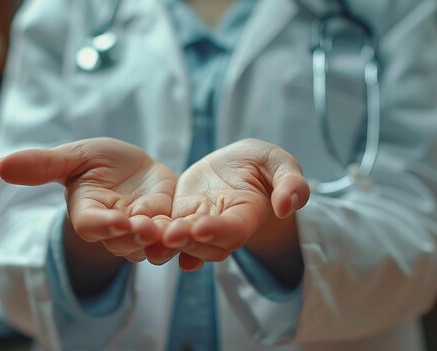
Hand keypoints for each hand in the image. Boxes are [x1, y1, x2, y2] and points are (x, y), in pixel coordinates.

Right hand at [0, 137, 176, 262]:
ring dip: (161, 241)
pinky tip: (194, 229)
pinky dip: (182, 236)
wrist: (132, 167)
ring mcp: (141, 230)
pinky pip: (174, 237)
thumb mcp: (75, 156)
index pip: (92, 226)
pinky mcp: (166, 224)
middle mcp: (114, 229)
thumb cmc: (98, 162)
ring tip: (171, 231)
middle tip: (145, 227)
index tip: (114, 221)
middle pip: (123, 242)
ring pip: (150, 245)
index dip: (102, 226)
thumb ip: (44, 165)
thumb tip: (1, 165)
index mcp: (89, 213)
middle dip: (134, 237)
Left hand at [162, 139, 309, 270]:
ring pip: (185, 244)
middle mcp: (223, 227)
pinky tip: (145, 240)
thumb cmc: (263, 163)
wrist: (238, 164)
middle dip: (188, 242)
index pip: (234, 229)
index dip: (219, 230)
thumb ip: (291, 183)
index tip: (201, 228)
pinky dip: (158, 240)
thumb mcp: (281, 163)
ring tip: (153, 241)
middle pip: (207, 244)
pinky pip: (169, 233)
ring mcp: (201, 224)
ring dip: (169, 246)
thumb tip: (287, 207)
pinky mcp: (182, 218)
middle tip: (170, 235)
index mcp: (248, 214)